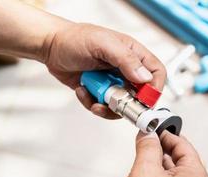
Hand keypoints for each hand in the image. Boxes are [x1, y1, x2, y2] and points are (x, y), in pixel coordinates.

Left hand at [42, 23, 165, 118]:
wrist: (52, 48)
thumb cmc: (75, 39)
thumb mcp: (102, 44)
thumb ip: (125, 59)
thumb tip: (145, 77)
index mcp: (132, 54)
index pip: (156, 73)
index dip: (154, 89)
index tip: (144, 100)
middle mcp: (125, 70)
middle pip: (140, 94)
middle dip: (128, 103)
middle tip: (114, 103)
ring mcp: (113, 82)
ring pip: (122, 105)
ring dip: (108, 107)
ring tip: (94, 98)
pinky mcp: (101, 92)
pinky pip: (104, 107)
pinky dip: (93, 104)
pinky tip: (83, 91)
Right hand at [121, 131, 207, 176]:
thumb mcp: (145, 173)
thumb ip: (147, 148)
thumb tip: (148, 133)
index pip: (183, 144)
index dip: (167, 132)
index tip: (154, 126)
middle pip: (179, 157)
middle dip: (161, 146)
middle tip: (147, 137)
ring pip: (172, 170)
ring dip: (157, 159)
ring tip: (144, 152)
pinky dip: (157, 173)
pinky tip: (146, 171)